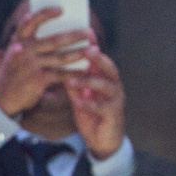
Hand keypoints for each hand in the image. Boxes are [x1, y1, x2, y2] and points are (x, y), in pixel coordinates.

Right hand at [0, 3, 93, 118]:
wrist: (3, 97)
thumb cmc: (16, 70)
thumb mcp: (17, 53)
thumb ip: (32, 42)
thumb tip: (61, 29)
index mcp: (18, 40)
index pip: (31, 22)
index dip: (45, 14)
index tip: (61, 9)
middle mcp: (23, 51)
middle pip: (54, 40)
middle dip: (74, 35)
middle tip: (89, 32)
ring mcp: (30, 65)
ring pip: (61, 58)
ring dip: (79, 53)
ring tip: (93, 49)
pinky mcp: (37, 80)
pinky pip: (61, 74)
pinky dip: (74, 72)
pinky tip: (85, 70)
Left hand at [65, 43, 128, 160]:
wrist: (103, 141)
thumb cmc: (91, 115)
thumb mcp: (79, 97)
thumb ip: (73, 83)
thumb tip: (59, 67)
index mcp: (104, 80)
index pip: (100, 61)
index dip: (95, 47)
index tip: (86, 34)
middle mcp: (113, 87)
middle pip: (110, 69)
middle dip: (98, 59)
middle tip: (86, 51)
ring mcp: (116, 100)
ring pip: (107, 86)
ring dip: (90, 82)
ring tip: (73, 80)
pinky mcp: (114, 115)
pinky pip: (103, 108)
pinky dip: (90, 104)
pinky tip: (79, 103)